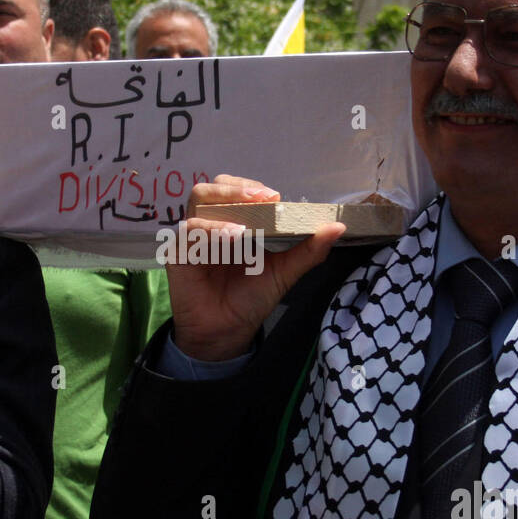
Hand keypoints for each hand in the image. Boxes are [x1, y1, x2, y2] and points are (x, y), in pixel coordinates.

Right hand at [169, 175, 345, 360]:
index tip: (276, 196)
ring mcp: (193, 236)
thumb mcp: (284, 272)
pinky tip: (233, 236)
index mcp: (233, 221)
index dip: (252, 186)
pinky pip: (190, 230)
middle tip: (264, 197)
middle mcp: (210, 223)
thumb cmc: (251, 298)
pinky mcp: (179, 252)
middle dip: (237, 188)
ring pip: (199, 199)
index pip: (236, 189)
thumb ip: (308, 250)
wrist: (228, 332)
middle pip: (213, 187)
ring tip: (249, 215)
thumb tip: (338, 226)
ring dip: (226, 201)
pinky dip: (212, 228)